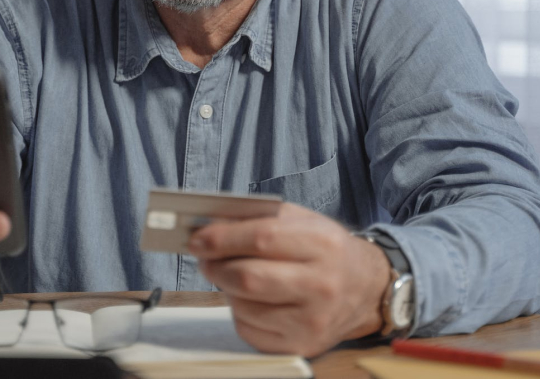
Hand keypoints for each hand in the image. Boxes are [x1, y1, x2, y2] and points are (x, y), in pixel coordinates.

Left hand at [188, 203, 389, 356]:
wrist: (367, 288)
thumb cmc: (327, 248)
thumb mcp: (302, 220)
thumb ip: (259, 218)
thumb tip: (210, 224)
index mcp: (322, 244)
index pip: (261, 238)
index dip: (222, 238)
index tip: (197, 237)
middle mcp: (321, 285)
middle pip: (249, 278)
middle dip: (215, 265)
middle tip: (204, 256)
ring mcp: (313, 321)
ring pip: (244, 307)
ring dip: (225, 288)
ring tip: (229, 274)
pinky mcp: (303, 346)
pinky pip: (250, 331)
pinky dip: (239, 312)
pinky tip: (249, 298)